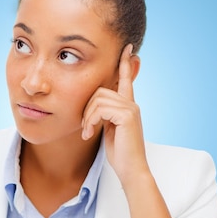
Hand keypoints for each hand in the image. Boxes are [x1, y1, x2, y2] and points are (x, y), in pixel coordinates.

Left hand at [81, 44, 147, 185]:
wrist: (130, 169)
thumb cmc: (119, 152)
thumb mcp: (108, 128)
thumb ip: (105, 114)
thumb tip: (95, 105)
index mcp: (127, 105)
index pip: (125, 79)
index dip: (125, 63)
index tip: (127, 48)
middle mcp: (131, 103)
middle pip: (99, 91)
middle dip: (86, 109)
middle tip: (85, 128)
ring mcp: (131, 108)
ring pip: (97, 100)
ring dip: (86, 118)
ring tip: (87, 132)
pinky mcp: (128, 115)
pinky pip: (99, 109)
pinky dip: (90, 121)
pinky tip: (89, 134)